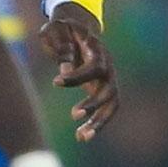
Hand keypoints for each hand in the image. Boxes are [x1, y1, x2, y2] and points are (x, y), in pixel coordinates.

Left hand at [40, 2, 119, 141]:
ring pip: (111, 104)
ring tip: (81, 136)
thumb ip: (61, 47)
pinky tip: (80, 137)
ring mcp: (107, 79)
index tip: (56, 81)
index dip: (78, 76)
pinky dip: (95, 123)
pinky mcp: (102, 89)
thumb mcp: (56, 30)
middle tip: (73, 114)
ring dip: (98, 122)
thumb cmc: (62, 29)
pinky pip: (105, 110)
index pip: (95, 66)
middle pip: (109, 89)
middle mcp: (107, 66)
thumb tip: (65, 70)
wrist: (76, 29)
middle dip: (93, 103)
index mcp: (96, 49)